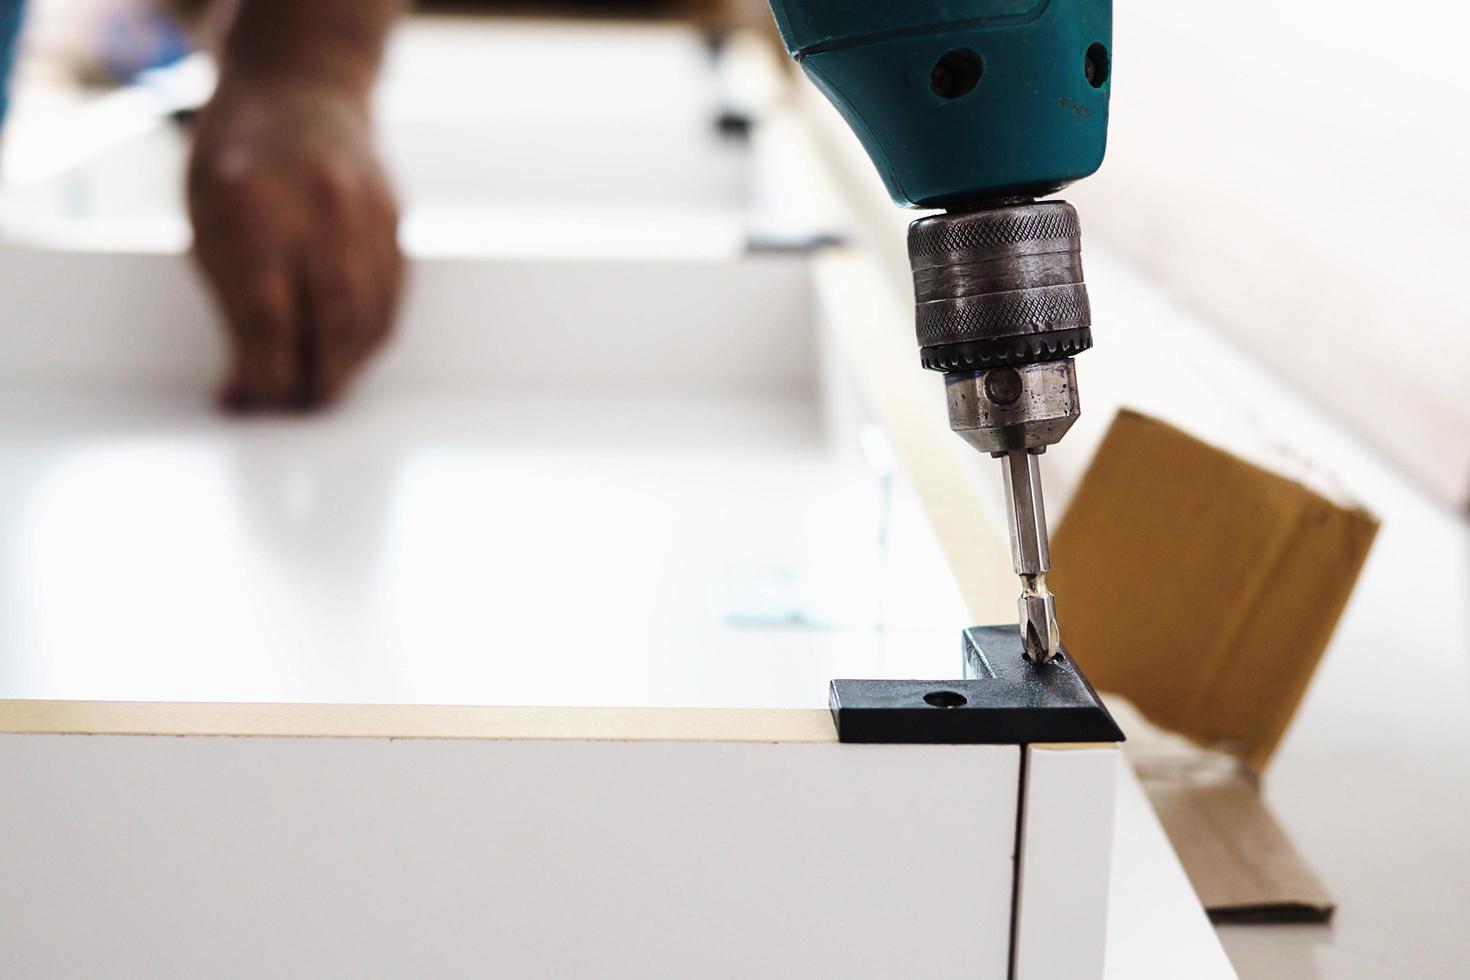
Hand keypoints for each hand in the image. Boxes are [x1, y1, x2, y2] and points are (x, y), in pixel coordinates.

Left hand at [187, 76, 402, 411]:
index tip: (247, 400)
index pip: (269, 317)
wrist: (304, 88)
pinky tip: (349, 353)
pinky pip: (392, 300)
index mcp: (255, 203)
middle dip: (312, 381)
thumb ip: (231, 295)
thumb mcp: (207, 217)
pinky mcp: (396, 224)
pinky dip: (371, 337)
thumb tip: (246, 381)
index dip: (262, 373)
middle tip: (293, 407)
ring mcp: (368, 214)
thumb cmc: (238, 157)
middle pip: (330, 325)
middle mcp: (321, 208)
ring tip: (321, 388)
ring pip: (370, 319)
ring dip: (347, 366)